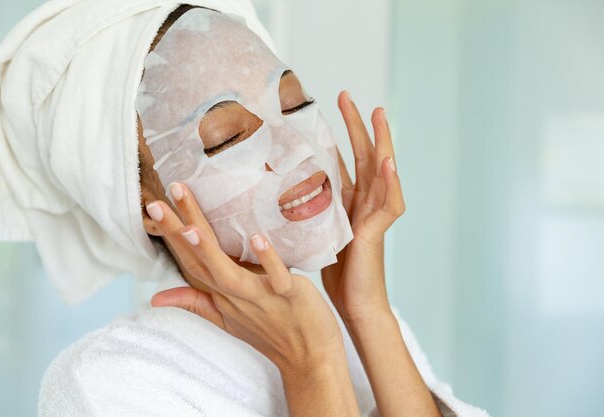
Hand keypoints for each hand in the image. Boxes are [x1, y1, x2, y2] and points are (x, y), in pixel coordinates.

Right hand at [146, 183, 344, 370]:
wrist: (309, 358)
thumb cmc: (269, 332)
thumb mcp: (226, 317)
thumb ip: (194, 301)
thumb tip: (155, 298)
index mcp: (221, 293)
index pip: (190, 261)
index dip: (171, 236)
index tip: (153, 206)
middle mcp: (235, 294)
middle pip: (201, 262)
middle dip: (178, 233)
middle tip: (156, 204)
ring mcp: (261, 296)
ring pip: (230, 274)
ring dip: (209, 251)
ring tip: (191, 227)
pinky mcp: (290, 295)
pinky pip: (278, 277)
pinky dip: (268, 260)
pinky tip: (257, 237)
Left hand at [321, 91, 405, 323]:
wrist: (353, 304)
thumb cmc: (335, 273)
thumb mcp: (313, 233)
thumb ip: (304, 212)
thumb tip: (272, 196)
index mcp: (349, 202)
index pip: (345, 159)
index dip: (336, 134)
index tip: (321, 109)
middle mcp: (364, 203)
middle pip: (363, 156)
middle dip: (356, 126)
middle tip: (344, 94)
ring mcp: (374, 215)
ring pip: (382, 171)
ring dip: (381, 141)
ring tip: (378, 113)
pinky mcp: (378, 232)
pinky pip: (390, 203)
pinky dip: (391, 182)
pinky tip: (388, 162)